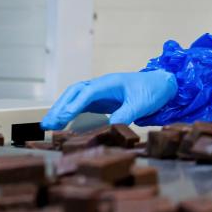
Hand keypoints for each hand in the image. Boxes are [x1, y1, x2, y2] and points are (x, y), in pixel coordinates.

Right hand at [41, 70, 177, 129]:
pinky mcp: (101, 99)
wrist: (163, 84)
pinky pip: (81, 103)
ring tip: (47, 125)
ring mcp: (100, 91)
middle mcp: (102, 84)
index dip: (73, 105)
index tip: (61, 119)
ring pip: (75, 97)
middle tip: (47, 124)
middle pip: (75, 92)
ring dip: (61, 109)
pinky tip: (61, 123)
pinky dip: (70, 112)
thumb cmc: (153, 91)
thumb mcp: (141, 104)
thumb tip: (109, 128)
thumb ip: (125, 114)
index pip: (87, 92)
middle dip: (60, 106)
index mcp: (110, 83)